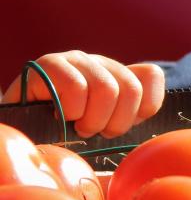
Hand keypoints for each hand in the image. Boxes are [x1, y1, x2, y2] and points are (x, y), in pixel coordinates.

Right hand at [1, 51, 165, 137]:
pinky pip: (75, 87)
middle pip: (131, 88)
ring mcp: (76, 61)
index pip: (152, 77)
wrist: (26, 136)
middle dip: (116, 122)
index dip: (142, 109)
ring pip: (106, 89)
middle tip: (95, 132)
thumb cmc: (73, 139)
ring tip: (77, 127)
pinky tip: (60, 117)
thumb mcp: (110, 132)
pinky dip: (71, 111)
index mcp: (121, 76)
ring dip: (92, 120)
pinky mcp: (49, 65)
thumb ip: (135, 114)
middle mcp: (101, 63)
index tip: (121, 125)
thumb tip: (154, 85)